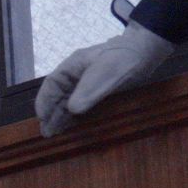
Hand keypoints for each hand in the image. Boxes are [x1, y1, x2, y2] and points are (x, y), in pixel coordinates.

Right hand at [34, 21, 174, 136]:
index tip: (41, 118)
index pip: (51, 85)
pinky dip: (74, 116)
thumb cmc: (121, 60)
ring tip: (55, 134)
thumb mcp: (103, 74)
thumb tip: (72, 110)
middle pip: (57, 96)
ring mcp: (87, 83)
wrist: (145, 53)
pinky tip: (72, 126)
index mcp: (71, 67)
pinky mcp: (98, 91)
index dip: (43, 102)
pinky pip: (82, 105)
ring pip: (68, 101)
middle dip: (51, 114)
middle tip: (47, 133)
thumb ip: (87, 93)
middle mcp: (76, 75)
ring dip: (61, 117)